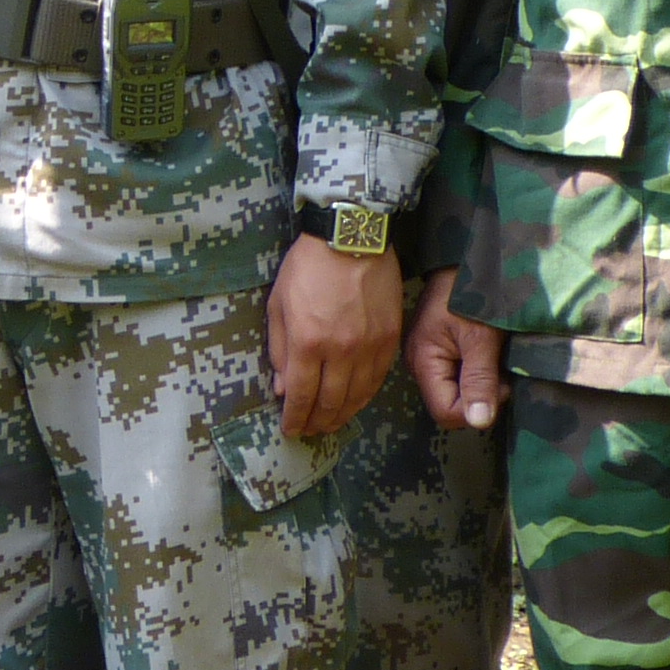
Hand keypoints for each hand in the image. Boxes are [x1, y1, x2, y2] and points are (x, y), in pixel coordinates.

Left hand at [267, 231, 400, 438]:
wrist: (351, 239)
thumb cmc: (306, 267)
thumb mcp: (278, 305)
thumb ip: (280, 351)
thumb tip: (282, 388)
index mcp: (308, 342)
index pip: (301, 395)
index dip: (295, 418)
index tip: (290, 430)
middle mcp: (342, 351)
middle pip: (331, 401)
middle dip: (317, 421)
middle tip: (309, 431)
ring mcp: (370, 347)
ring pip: (358, 395)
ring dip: (342, 414)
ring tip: (330, 424)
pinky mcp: (390, 339)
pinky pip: (378, 379)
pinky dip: (365, 396)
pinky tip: (355, 402)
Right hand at [406, 267, 503, 431]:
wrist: (464, 259)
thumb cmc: (470, 294)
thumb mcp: (481, 339)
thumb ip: (479, 381)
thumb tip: (479, 423)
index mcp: (422, 362)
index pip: (446, 412)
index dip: (477, 407)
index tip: (499, 383)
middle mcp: (419, 364)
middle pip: (449, 404)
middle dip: (479, 396)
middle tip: (499, 369)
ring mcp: (427, 357)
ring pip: (455, 391)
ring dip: (479, 383)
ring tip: (494, 358)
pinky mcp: (437, 349)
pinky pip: (456, 375)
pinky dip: (476, 372)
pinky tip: (486, 353)